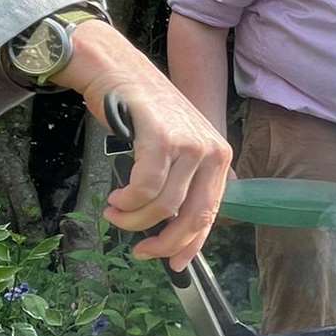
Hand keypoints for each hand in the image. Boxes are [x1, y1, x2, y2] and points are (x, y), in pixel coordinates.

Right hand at [57, 22, 232, 271]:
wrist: (117, 70)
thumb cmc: (142, 112)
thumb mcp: (175, 148)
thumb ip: (181, 183)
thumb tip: (171, 229)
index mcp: (219, 157)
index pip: (211, 213)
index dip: (191, 244)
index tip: (173, 265)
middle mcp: (212, 150)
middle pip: (194, 216)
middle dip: (165, 242)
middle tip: (141, 251)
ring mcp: (189, 142)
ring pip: (164, 205)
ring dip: (135, 220)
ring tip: (116, 214)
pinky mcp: (162, 136)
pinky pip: (146, 186)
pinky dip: (128, 200)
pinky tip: (116, 200)